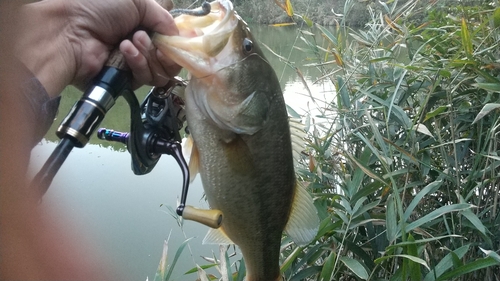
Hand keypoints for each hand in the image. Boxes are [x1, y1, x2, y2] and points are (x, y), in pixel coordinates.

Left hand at [15, 0, 180, 96]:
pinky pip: (146, 79)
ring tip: (130, 41)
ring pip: (161, 70)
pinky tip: (124, 51)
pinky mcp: (127, 81)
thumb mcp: (137, 1)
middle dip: (164, 49)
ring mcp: (135, 64)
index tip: (182, 40)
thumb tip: (179, 35)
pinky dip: (138, 63)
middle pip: (171, 58)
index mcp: (144, 24)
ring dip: (149, 54)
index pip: (172, 39)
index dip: (178, 41)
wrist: (71, 30)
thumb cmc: (99, 8)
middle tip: (146, 38)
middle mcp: (143, 45)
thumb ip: (164, 18)